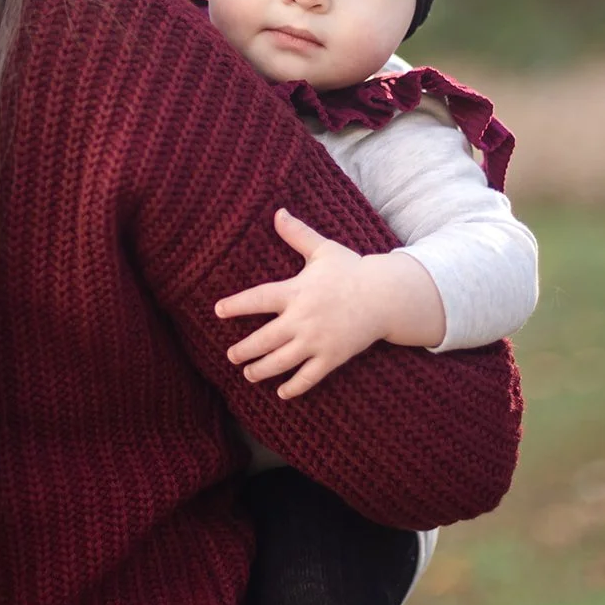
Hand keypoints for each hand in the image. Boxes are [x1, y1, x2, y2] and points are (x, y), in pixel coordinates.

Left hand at [217, 208, 444, 397]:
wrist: (386, 296)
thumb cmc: (352, 270)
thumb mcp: (323, 249)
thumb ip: (297, 234)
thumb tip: (278, 212)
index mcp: (297, 291)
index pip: (258, 299)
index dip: (236, 305)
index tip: (218, 311)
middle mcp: (303, 319)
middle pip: (264, 339)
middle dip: (244, 350)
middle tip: (231, 355)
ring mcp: (317, 341)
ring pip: (282, 362)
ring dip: (262, 370)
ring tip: (249, 374)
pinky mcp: (332, 357)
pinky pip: (309, 377)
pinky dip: (294, 387)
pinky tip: (281, 392)